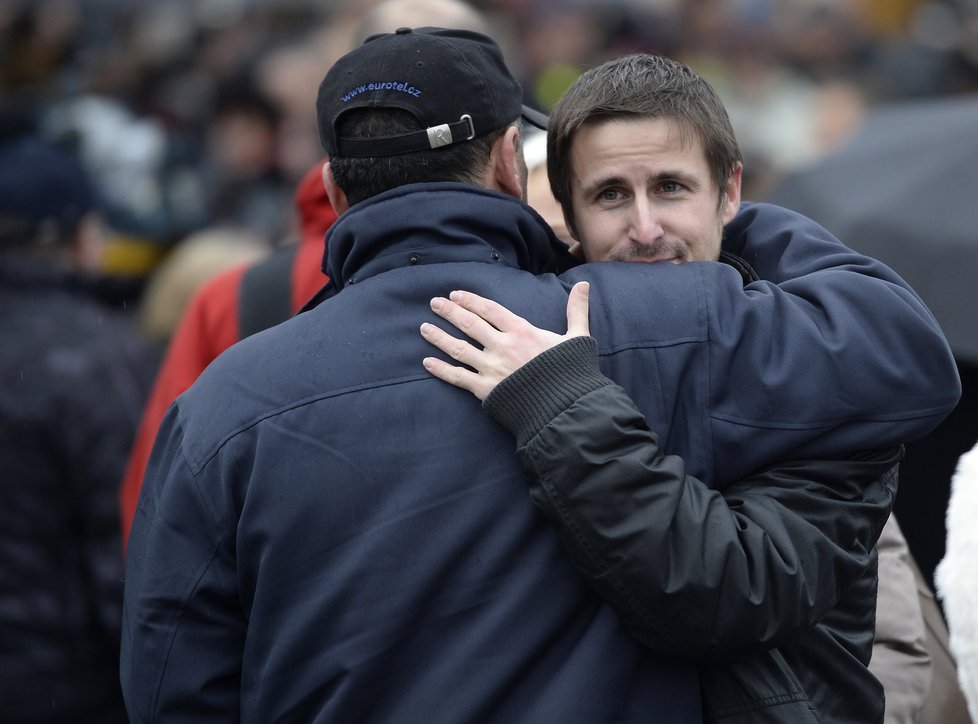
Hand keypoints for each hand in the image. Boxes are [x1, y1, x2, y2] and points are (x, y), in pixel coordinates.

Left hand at [421, 281, 589, 399]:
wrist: (566, 408)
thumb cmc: (573, 373)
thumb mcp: (577, 337)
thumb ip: (576, 310)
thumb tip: (584, 284)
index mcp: (522, 332)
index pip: (490, 310)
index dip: (471, 300)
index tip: (456, 294)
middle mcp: (502, 347)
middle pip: (469, 324)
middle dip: (450, 312)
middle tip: (434, 303)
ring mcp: (492, 368)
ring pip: (458, 348)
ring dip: (438, 337)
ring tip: (424, 327)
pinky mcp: (486, 390)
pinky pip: (458, 378)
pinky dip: (441, 370)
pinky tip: (426, 362)